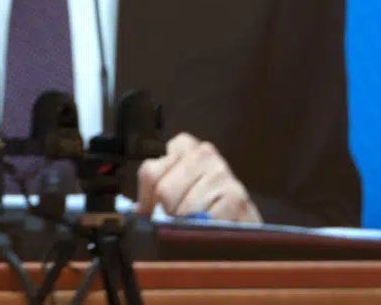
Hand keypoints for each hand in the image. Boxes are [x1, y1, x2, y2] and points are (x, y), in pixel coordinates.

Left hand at [137, 132, 262, 223]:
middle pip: (164, 190)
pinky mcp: (237, 196)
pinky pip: (205, 220)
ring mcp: (222, 172)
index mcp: (183, 146)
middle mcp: (203, 152)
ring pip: (183, 207)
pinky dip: (201, 234)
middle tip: (173, 229)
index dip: (149, 201)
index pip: (150, 173)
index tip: (156, 214)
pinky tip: (207, 235)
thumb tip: (135, 213)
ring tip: (191, 232)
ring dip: (183, 228)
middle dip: (164, 216)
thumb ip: (154, 195)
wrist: (245, 224)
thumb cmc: (204, 206)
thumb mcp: (176, 192)